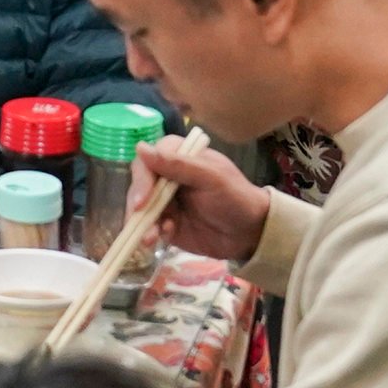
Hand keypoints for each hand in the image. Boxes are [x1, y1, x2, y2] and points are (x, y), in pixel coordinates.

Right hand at [136, 138, 267, 262]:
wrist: (250, 234)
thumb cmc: (236, 198)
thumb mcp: (211, 178)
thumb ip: (178, 165)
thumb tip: (141, 148)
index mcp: (180, 158)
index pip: (149, 159)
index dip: (142, 177)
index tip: (143, 198)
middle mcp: (168, 177)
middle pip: (140, 184)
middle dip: (137, 201)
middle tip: (140, 216)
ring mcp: (165, 202)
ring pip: (140, 208)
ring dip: (140, 221)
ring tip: (149, 237)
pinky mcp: (165, 223)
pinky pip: (148, 227)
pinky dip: (149, 233)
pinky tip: (158, 239)